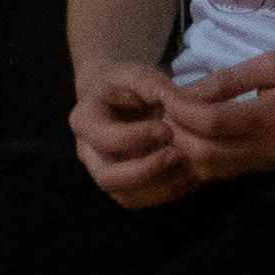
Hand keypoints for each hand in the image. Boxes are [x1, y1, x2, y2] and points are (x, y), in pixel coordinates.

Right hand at [69, 60, 193, 205]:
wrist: (118, 99)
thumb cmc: (126, 85)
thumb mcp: (135, 73)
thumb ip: (152, 83)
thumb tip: (174, 101)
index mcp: (85, 120)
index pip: (102, 138)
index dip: (134, 137)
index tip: (167, 129)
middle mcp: (88, 152)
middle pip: (106, 177)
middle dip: (144, 171)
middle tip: (177, 154)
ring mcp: (103, 171)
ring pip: (125, 196)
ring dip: (159, 186)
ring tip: (188, 166)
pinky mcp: (122, 186)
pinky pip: (141, 201)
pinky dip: (166, 193)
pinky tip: (188, 176)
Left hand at [160, 49, 274, 189]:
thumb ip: (229, 79)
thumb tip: (186, 92)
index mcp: (273, 116)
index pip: (210, 123)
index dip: (180, 110)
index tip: (165, 93)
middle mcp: (269, 147)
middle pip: (203, 152)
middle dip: (176, 131)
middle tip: (167, 108)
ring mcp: (271, 163)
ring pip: (211, 169)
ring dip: (185, 148)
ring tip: (178, 122)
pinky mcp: (271, 169)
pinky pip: (226, 172)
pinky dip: (202, 158)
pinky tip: (197, 136)